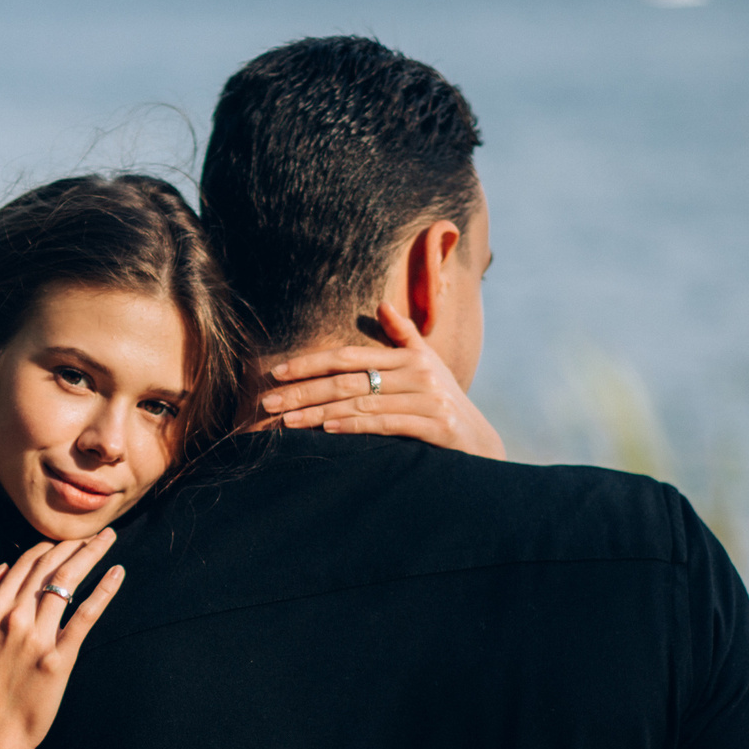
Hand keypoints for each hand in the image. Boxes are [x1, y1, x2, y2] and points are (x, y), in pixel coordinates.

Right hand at [0, 534, 123, 748]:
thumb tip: (3, 569)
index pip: (24, 563)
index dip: (46, 547)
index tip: (61, 542)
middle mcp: (15, 616)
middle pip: (49, 566)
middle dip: (73, 543)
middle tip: (92, 531)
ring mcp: (39, 637)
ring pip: (68, 581)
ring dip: (91, 554)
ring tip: (108, 538)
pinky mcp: (60, 658)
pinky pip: (86, 615)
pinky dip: (105, 590)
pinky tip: (118, 571)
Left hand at [255, 302, 506, 459]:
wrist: (480, 443)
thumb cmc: (445, 401)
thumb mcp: (427, 364)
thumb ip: (403, 336)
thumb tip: (382, 305)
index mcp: (409, 357)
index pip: (350, 355)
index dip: (312, 362)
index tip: (278, 372)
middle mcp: (418, 374)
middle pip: (348, 380)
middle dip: (304, 391)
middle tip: (268, 403)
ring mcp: (427, 399)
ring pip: (362, 403)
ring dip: (319, 413)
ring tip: (287, 422)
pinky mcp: (435, 425)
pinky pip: (386, 423)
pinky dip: (355, 425)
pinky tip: (328, 429)